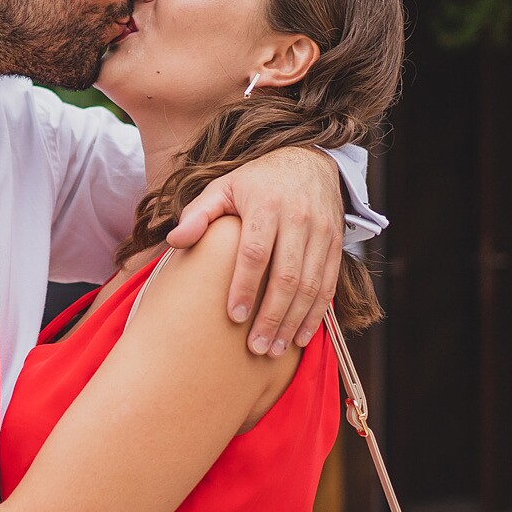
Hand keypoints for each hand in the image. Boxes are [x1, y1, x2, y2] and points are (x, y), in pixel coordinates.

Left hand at [164, 145, 343, 355]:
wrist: (309, 161)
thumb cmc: (256, 181)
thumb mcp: (223, 187)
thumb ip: (198, 214)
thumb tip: (175, 240)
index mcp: (266, 204)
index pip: (256, 252)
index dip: (246, 286)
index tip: (234, 317)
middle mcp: (299, 218)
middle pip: (287, 276)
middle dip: (271, 316)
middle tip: (256, 347)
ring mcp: (322, 232)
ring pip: (311, 285)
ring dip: (293, 321)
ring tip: (274, 349)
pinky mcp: (336, 244)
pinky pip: (328, 284)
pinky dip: (316, 314)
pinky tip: (300, 337)